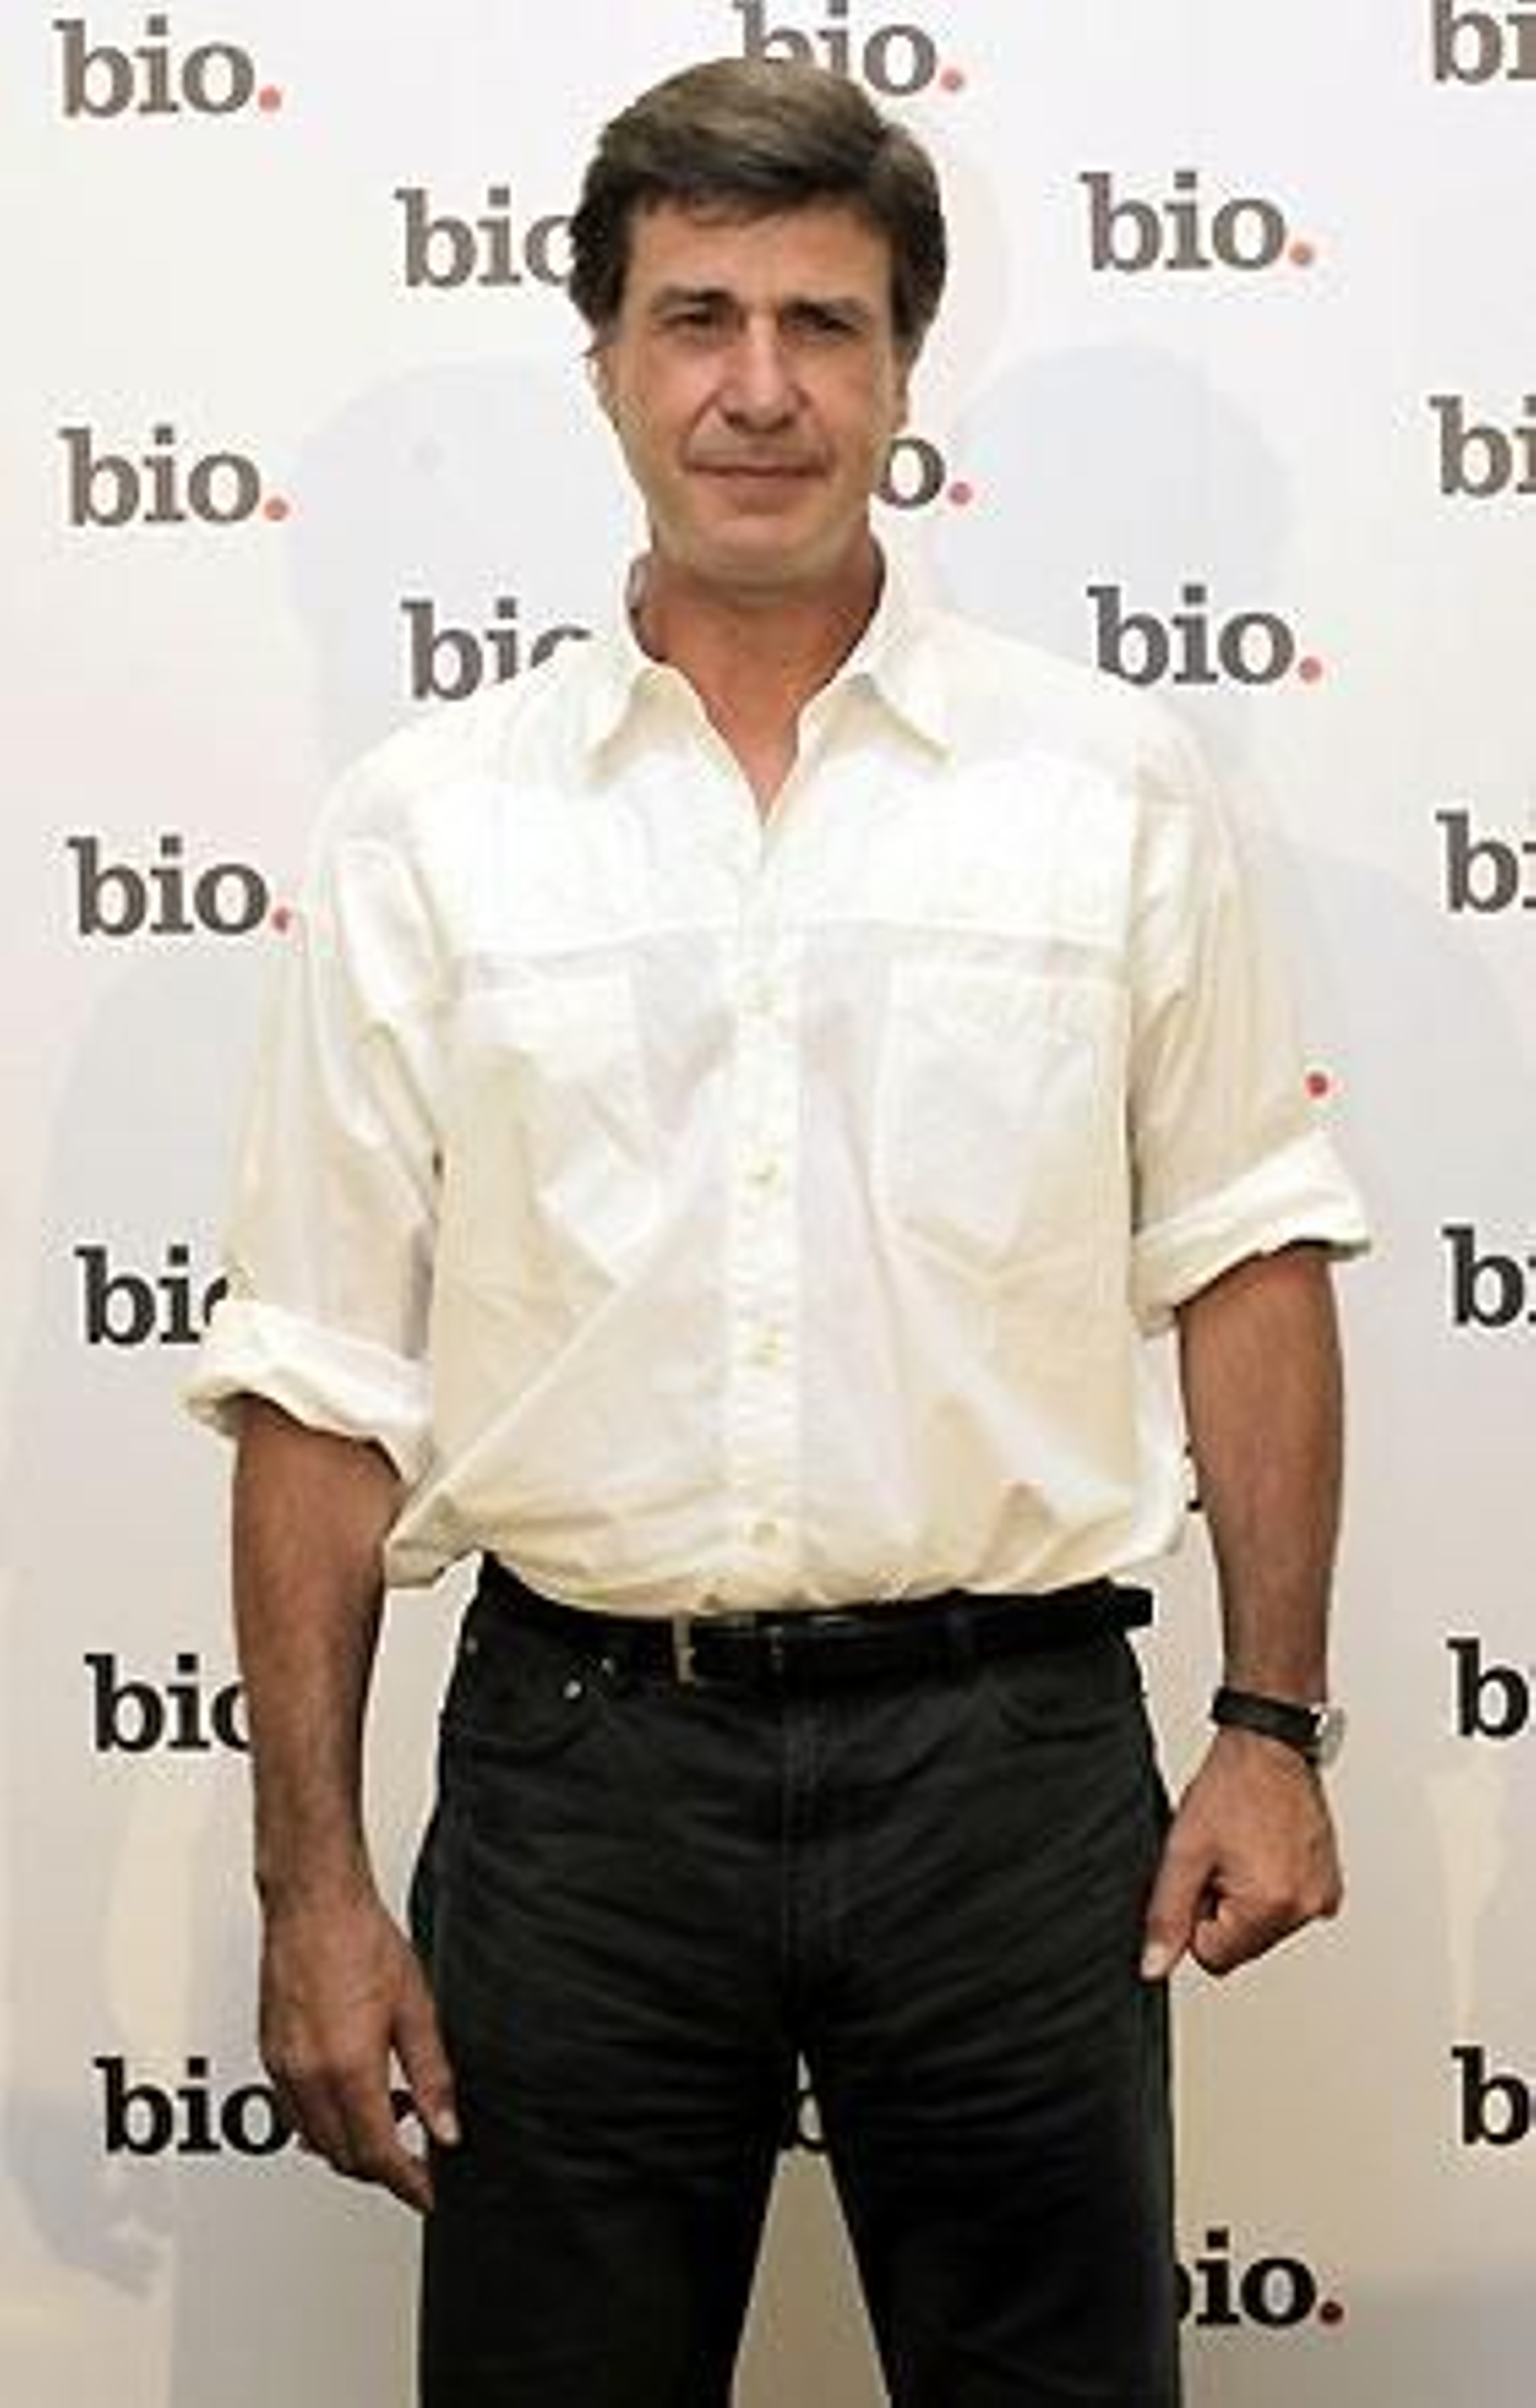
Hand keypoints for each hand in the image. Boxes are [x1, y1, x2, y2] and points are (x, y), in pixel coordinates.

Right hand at [258, 1890, 458, 2211]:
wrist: (314, 1903)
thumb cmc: (361, 1940)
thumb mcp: (416, 2008)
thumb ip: (432, 2076)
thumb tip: (446, 2127)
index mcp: (348, 2068)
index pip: (378, 2155)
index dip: (408, 2184)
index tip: (428, 2194)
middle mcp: (307, 2076)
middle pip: (344, 2158)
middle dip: (383, 2167)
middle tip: (418, 2152)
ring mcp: (282, 2068)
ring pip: (315, 2141)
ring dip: (352, 2144)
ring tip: (392, 2110)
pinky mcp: (270, 2055)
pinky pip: (295, 2113)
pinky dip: (325, 2121)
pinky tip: (354, 2092)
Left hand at [1140, 1728, 1342, 1980]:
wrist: (1269, 1747)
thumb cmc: (1232, 1788)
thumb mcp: (1184, 1852)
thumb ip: (1167, 1916)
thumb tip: (1154, 1966)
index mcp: (1272, 1907)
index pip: (1213, 1957)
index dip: (1196, 1917)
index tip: (1205, 1875)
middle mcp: (1306, 1908)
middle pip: (1241, 1945)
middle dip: (1223, 1908)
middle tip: (1223, 1858)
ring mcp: (1322, 1896)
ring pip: (1262, 1927)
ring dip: (1246, 1897)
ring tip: (1244, 1849)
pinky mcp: (1329, 1884)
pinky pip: (1287, 1908)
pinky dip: (1271, 1887)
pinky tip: (1265, 1850)